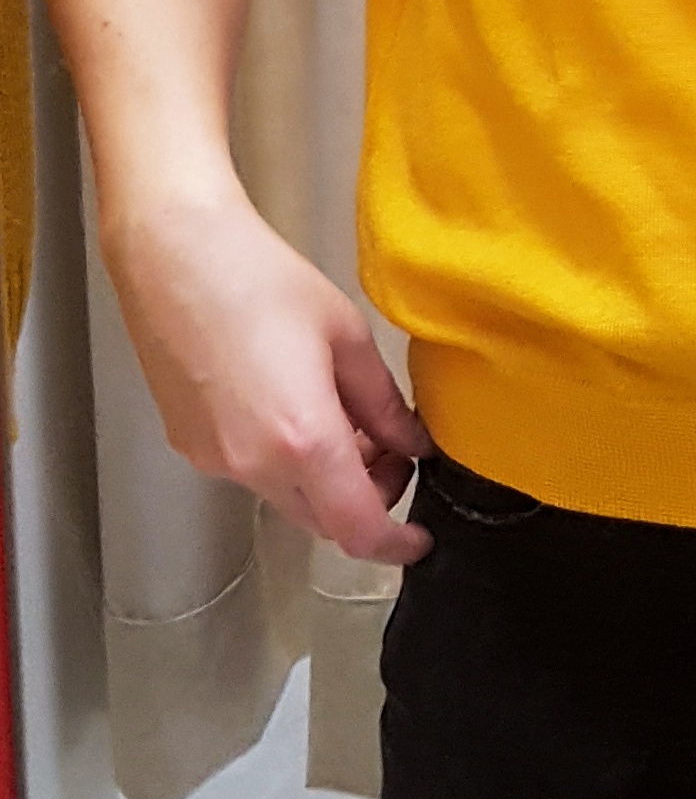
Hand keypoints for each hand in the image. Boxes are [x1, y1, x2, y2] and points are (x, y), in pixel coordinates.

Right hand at [102, 182, 431, 565]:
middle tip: (391, 450)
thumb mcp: (346, 337)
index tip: (418, 539)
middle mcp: (254, 466)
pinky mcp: (188, 444)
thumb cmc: (263, 279)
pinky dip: (284, 463)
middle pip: (324, 521)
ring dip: (325, 481)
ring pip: (287, 499)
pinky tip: (291, 408)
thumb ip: (385, 405)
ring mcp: (215, 460)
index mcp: (303, 441)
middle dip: (366, 500)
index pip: (358, 530)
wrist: (172, 253)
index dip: (396, 545)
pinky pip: (251, 474)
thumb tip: (411, 446)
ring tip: (344, 420)